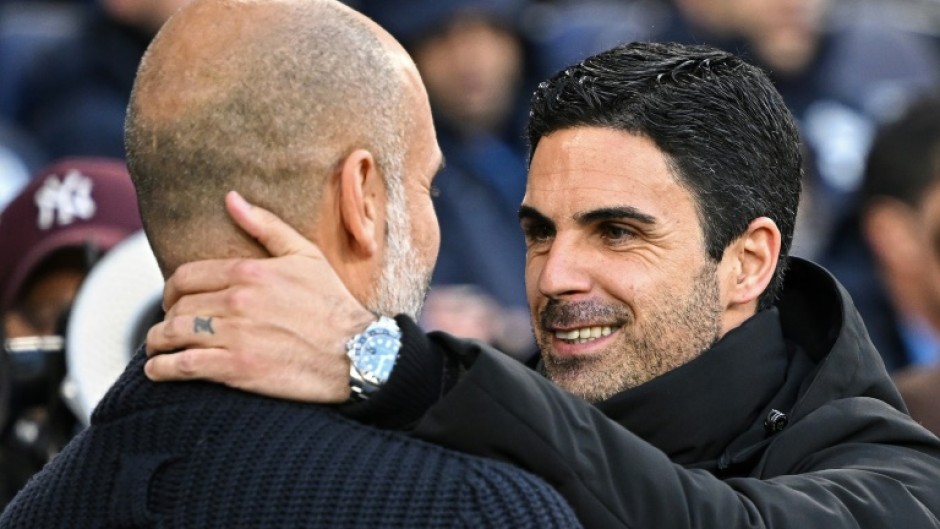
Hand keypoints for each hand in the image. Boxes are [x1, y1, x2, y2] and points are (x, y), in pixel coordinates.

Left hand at [144, 191, 375, 401]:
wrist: (357, 353)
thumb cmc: (332, 304)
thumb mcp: (306, 256)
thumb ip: (266, 226)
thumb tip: (231, 198)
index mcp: (249, 271)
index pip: (186, 276)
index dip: (171, 289)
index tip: (172, 301)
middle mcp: (237, 301)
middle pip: (177, 306)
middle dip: (166, 317)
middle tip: (169, 327)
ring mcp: (235, 335)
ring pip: (173, 334)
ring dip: (157, 342)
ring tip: (158, 350)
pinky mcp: (237, 369)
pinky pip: (183, 366)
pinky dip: (162, 369)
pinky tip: (158, 370)